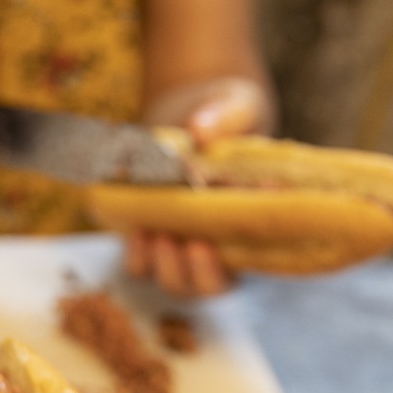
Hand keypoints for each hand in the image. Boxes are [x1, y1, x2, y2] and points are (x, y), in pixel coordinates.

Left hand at [124, 76, 273, 297]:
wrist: (192, 119)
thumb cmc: (228, 115)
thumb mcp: (235, 106)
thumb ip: (225, 117)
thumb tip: (199, 130)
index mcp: (255, 223)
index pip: (256, 255)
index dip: (248, 253)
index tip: (246, 229)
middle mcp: (221, 245)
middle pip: (211, 286)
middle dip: (200, 273)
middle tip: (192, 244)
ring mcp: (184, 247)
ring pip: (175, 281)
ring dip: (165, 266)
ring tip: (157, 235)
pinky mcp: (151, 239)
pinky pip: (142, 264)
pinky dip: (138, 254)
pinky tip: (136, 229)